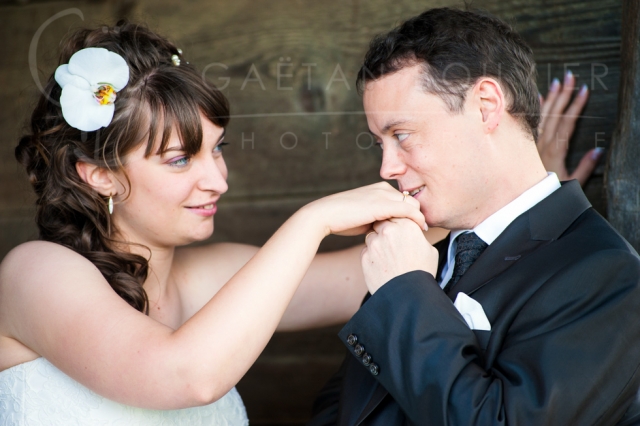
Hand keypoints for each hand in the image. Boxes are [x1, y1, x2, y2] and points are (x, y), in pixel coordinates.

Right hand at [303, 182, 426, 236]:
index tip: (416, 227)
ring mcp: (383, 195)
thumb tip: (387, 230)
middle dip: (418, 215)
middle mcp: (383, 188)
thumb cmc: (341, 220)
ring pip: (412, 205)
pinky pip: (408, 211)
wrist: (325, 215)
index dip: (411, 213)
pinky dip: (418, 220)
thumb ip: (377, 219)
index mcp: (378, 189)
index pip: (402, 199)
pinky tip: (422, 229)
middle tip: (424, 230)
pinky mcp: (384, 204)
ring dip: (419, 218)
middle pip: (411, 201)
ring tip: (424, 232)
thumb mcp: (363, 217)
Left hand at [361, 218, 437, 293]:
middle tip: (392, 241)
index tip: (400, 229)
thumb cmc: (422, 272)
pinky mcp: (364, 256)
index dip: (398, 221)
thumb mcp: (429, 249)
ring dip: (377, 241)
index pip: (397, 214)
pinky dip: (371, 255)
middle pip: (381, 221)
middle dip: (385, 228)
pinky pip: (365, 250)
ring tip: (388, 256)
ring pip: (371, 235)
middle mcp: (388, 231)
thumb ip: (417, 235)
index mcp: (406, 225)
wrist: (409, 295)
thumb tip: (414, 233)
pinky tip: (382, 265)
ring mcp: (374, 244)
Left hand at [537, 71, 603, 185]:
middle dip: (564, 93)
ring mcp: (533, 143)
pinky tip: (539, 96)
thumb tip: (599, 150)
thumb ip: (585, 166)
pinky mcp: (527, 145)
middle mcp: (542, 143)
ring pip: (542, 115)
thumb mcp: (572, 182)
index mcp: (555, 150)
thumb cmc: (549, 192)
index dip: (576, 105)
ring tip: (557, 81)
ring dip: (551, 97)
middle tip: (570, 75)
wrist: (525, 200)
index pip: (568, 122)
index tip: (584, 89)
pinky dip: (535, 109)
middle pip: (554, 113)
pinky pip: (531, 123)